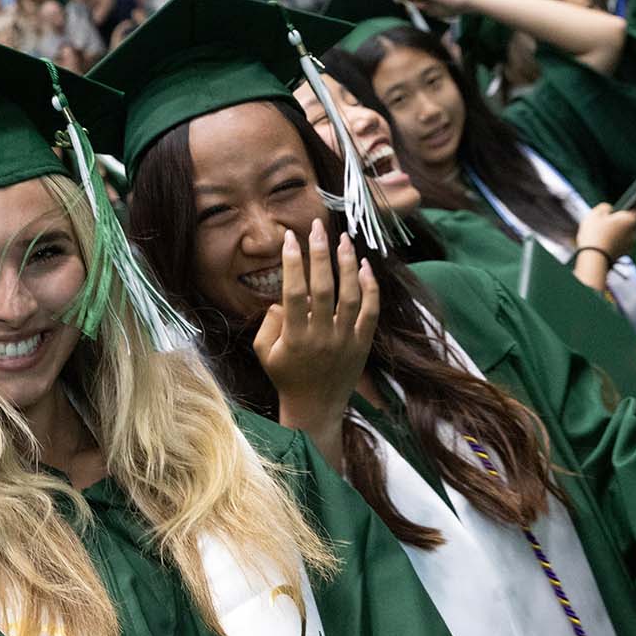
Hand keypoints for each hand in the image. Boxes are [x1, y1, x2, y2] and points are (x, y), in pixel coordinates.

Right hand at [255, 220, 379, 461]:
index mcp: (295, 338)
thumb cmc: (285, 377)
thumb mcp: (265, 353)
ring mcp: (346, 340)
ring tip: (342, 239)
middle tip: (316, 227)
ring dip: (347, 265)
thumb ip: (269, 322)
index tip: (290, 238)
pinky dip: (370, 288)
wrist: (315, 408)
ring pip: (351, 296)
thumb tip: (282, 299)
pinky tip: (364, 267)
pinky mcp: (363, 344)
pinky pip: (370, 312)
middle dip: (320, 254)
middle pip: (325, 289)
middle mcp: (322, 337)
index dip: (293, 263)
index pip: (294, 292)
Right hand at [576, 202, 635, 261]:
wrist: (593, 259)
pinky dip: (617, 239)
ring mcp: (630, 244)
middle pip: (635, 221)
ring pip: (628, 232)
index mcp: (631, 219)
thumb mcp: (595, 214)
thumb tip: (609, 209)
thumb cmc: (594, 235)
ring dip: (621, 229)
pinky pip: (623, 242)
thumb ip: (605, 207)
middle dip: (626, 217)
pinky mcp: (624, 253)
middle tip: (614, 214)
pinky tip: (604, 239)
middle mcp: (635, 232)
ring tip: (606, 228)